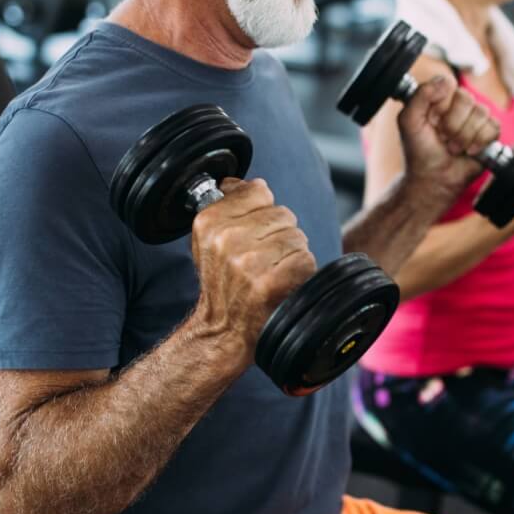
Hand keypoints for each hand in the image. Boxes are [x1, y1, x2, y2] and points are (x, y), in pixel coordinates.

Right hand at [188, 178, 317, 354]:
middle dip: (280, 235)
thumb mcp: (211, 240)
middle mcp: (225, 239)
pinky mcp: (268, 283)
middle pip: (283, 214)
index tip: (252, 234)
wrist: (222, 330)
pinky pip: (305, 260)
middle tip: (263, 261)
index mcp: (208, 222)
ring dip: (292, 255)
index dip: (263, 212)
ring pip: (297, 236)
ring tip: (272, 272)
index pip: (259, 190)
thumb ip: (230, 205)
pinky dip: (301, 273)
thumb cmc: (223, 283)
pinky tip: (282, 285)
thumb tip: (251, 183)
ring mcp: (247, 262)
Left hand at [396, 56, 500, 202]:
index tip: (430, 122)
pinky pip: (493, 128)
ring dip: (464, 137)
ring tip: (453, 147)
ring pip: (481, 113)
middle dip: (451, 125)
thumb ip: (420, 95)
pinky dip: (479, 143)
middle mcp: (459, 103)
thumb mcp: (408, 121)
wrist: (433, 178)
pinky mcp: (489, 132)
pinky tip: (468, 151)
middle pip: (466, 99)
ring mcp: (476, 117)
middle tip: (442, 138)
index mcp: (439, 96)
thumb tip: (445, 81)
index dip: (440, 106)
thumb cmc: (419, 151)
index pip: (449, 85)